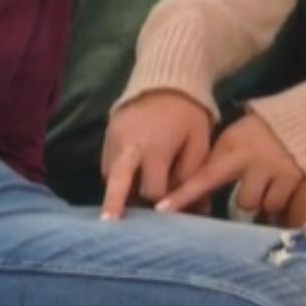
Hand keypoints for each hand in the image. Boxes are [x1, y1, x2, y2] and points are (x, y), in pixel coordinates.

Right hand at [100, 91, 211, 219]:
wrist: (165, 80)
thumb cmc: (187, 115)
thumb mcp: (199, 142)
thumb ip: (194, 177)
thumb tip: (197, 211)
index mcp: (154, 148)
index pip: (152, 190)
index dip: (162, 198)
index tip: (170, 200)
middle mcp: (129, 146)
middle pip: (117, 182)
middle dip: (113, 204)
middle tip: (108, 225)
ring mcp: (113, 139)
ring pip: (111, 176)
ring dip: (120, 189)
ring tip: (129, 202)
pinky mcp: (106, 135)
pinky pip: (108, 164)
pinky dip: (117, 175)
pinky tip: (129, 180)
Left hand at [157, 113, 303, 218]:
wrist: (297, 120)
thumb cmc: (254, 136)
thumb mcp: (230, 143)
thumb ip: (214, 167)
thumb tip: (191, 200)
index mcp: (230, 150)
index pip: (203, 177)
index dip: (182, 196)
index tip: (161, 210)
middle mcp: (251, 160)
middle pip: (240, 202)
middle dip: (244, 196)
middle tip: (251, 179)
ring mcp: (274, 170)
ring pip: (258, 205)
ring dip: (261, 199)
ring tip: (268, 180)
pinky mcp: (293, 179)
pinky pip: (277, 206)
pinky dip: (276, 200)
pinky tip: (280, 184)